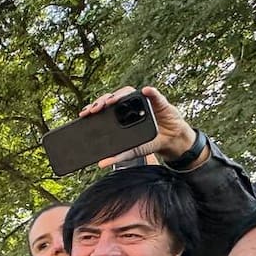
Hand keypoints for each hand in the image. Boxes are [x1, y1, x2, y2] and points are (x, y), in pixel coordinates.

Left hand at [80, 85, 207, 168]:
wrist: (170, 140)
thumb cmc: (149, 141)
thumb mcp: (132, 151)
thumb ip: (118, 156)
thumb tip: (101, 164)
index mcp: (120, 115)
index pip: (104, 108)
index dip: (94, 108)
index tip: (84, 114)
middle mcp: (129, 105)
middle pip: (112, 98)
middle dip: (102, 101)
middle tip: (95, 109)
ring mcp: (143, 102)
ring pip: (128, 93)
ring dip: (119, 95)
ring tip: (112, 101)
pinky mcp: (158, 101)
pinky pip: (154, 94)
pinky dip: (150, 92)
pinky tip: (146, 91)